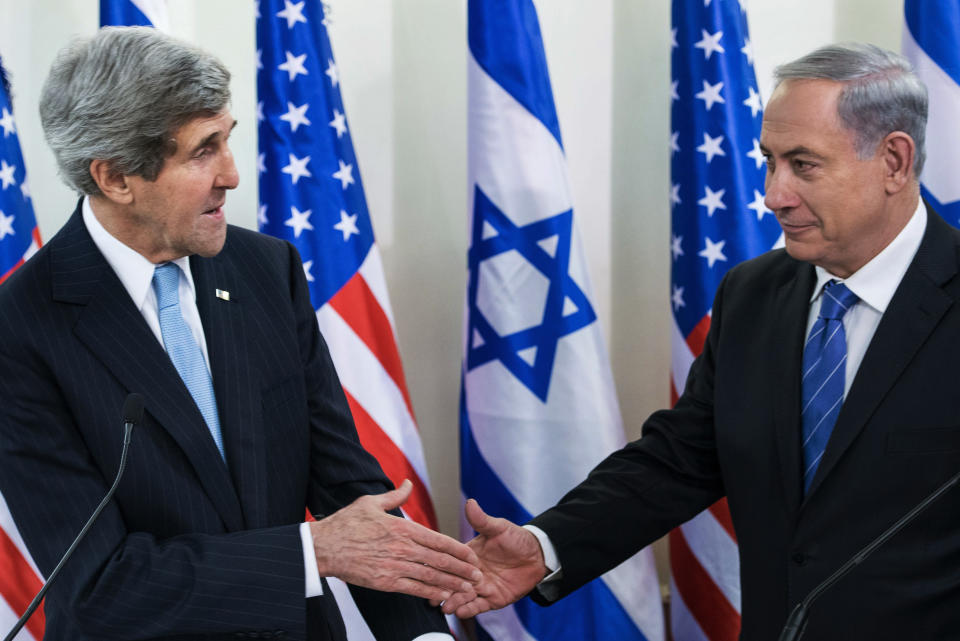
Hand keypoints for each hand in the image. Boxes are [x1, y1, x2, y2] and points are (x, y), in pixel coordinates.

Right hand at [310, 480, 481, 601]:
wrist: (324, 547)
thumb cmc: (346, 524)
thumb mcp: (371, 502)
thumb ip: (395, 496)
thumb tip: (408, 483)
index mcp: (403, 527)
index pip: (438, 539)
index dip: (458, 549)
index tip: (472, 555)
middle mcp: (403, 547)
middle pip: (440, 560)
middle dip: (462, 569)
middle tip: (479, 575)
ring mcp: (395, 566)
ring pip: (431, 576)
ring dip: (452, 583)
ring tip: (468, 588)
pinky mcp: (385, 582)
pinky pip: (414, 589)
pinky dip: (431, 593)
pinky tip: (443, 597)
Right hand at [439, 499, 547, 616]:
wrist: (537, 556)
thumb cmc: (516, 539)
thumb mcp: (498, 528)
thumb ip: (482, 520)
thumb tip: (470, 503)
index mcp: (468, 554)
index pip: (450, 560)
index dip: (440, 565)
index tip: (428, 569)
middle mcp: (471, 572)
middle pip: (453, 581)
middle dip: (442, 588)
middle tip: (430, 595)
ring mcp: (481, 587)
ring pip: (463, 596)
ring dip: (453, 601)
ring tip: (444, 607)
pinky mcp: (492, 599)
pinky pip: (478, 606)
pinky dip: (469, 609)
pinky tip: (460, 612)